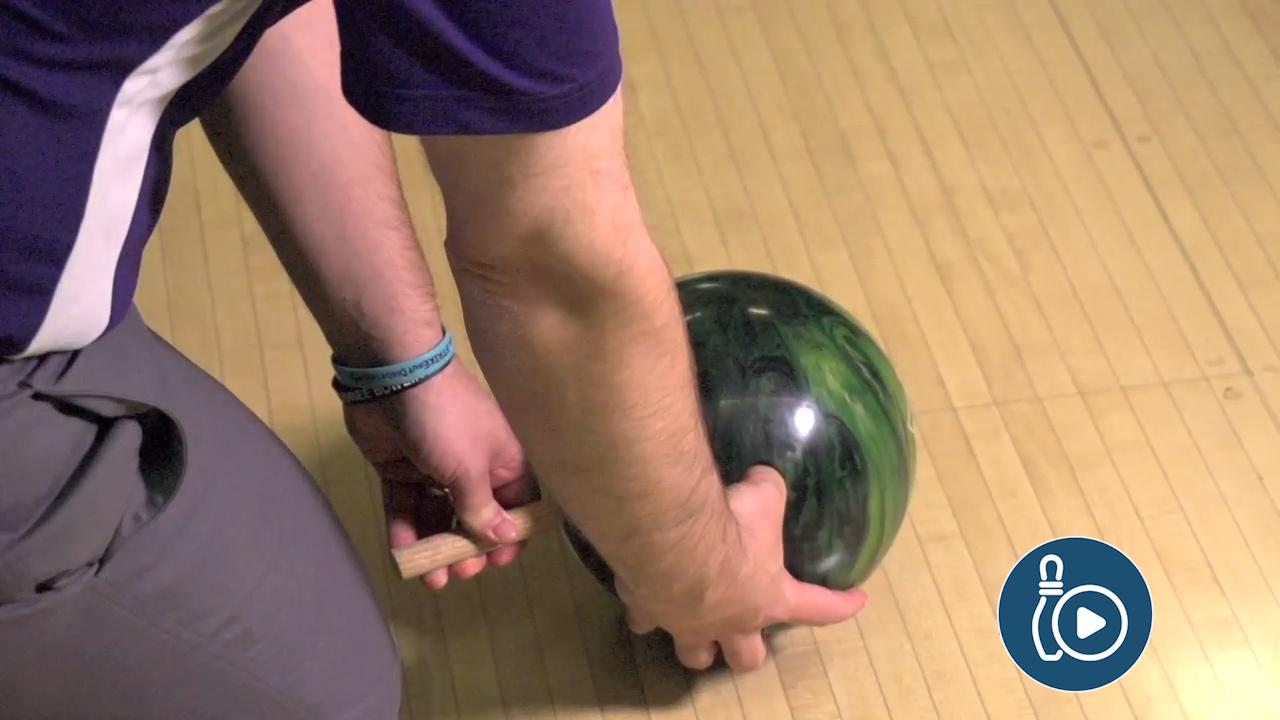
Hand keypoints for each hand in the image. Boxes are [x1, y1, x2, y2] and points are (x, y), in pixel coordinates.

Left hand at [344, 360, 536, 589]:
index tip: (497, 562)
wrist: (392, 375)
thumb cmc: (446, 421)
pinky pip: (407, 507)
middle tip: (461, 571)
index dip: (510, 536)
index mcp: (503, 461)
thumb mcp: (470, 469)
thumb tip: (506, 538)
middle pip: (476, 517)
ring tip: (432, 578)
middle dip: (470, 548)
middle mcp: (473, 467)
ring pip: (440, 517)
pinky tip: (403, 558)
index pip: (516, 506)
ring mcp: (435, 469)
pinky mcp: (402, 470)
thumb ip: (483, 509)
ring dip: (437, 548)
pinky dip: (406, 532)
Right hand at [618, 466, 869, 671]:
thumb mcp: (764, 496)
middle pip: (747, 658)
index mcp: (769, 598)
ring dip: (697, 644)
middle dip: (748, 651)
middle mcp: (730, 622)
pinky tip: (643, 593)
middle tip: (746, 634)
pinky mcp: (649, 610)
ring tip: (694, 628)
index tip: (860, 600)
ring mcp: (687, 623)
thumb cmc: (730, 523)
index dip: (842, 605)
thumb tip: (764, 478)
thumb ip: (769, 491)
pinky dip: (647, 609)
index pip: (819, 608)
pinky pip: (646, 619)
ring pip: (694, 653)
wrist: (670, 537)